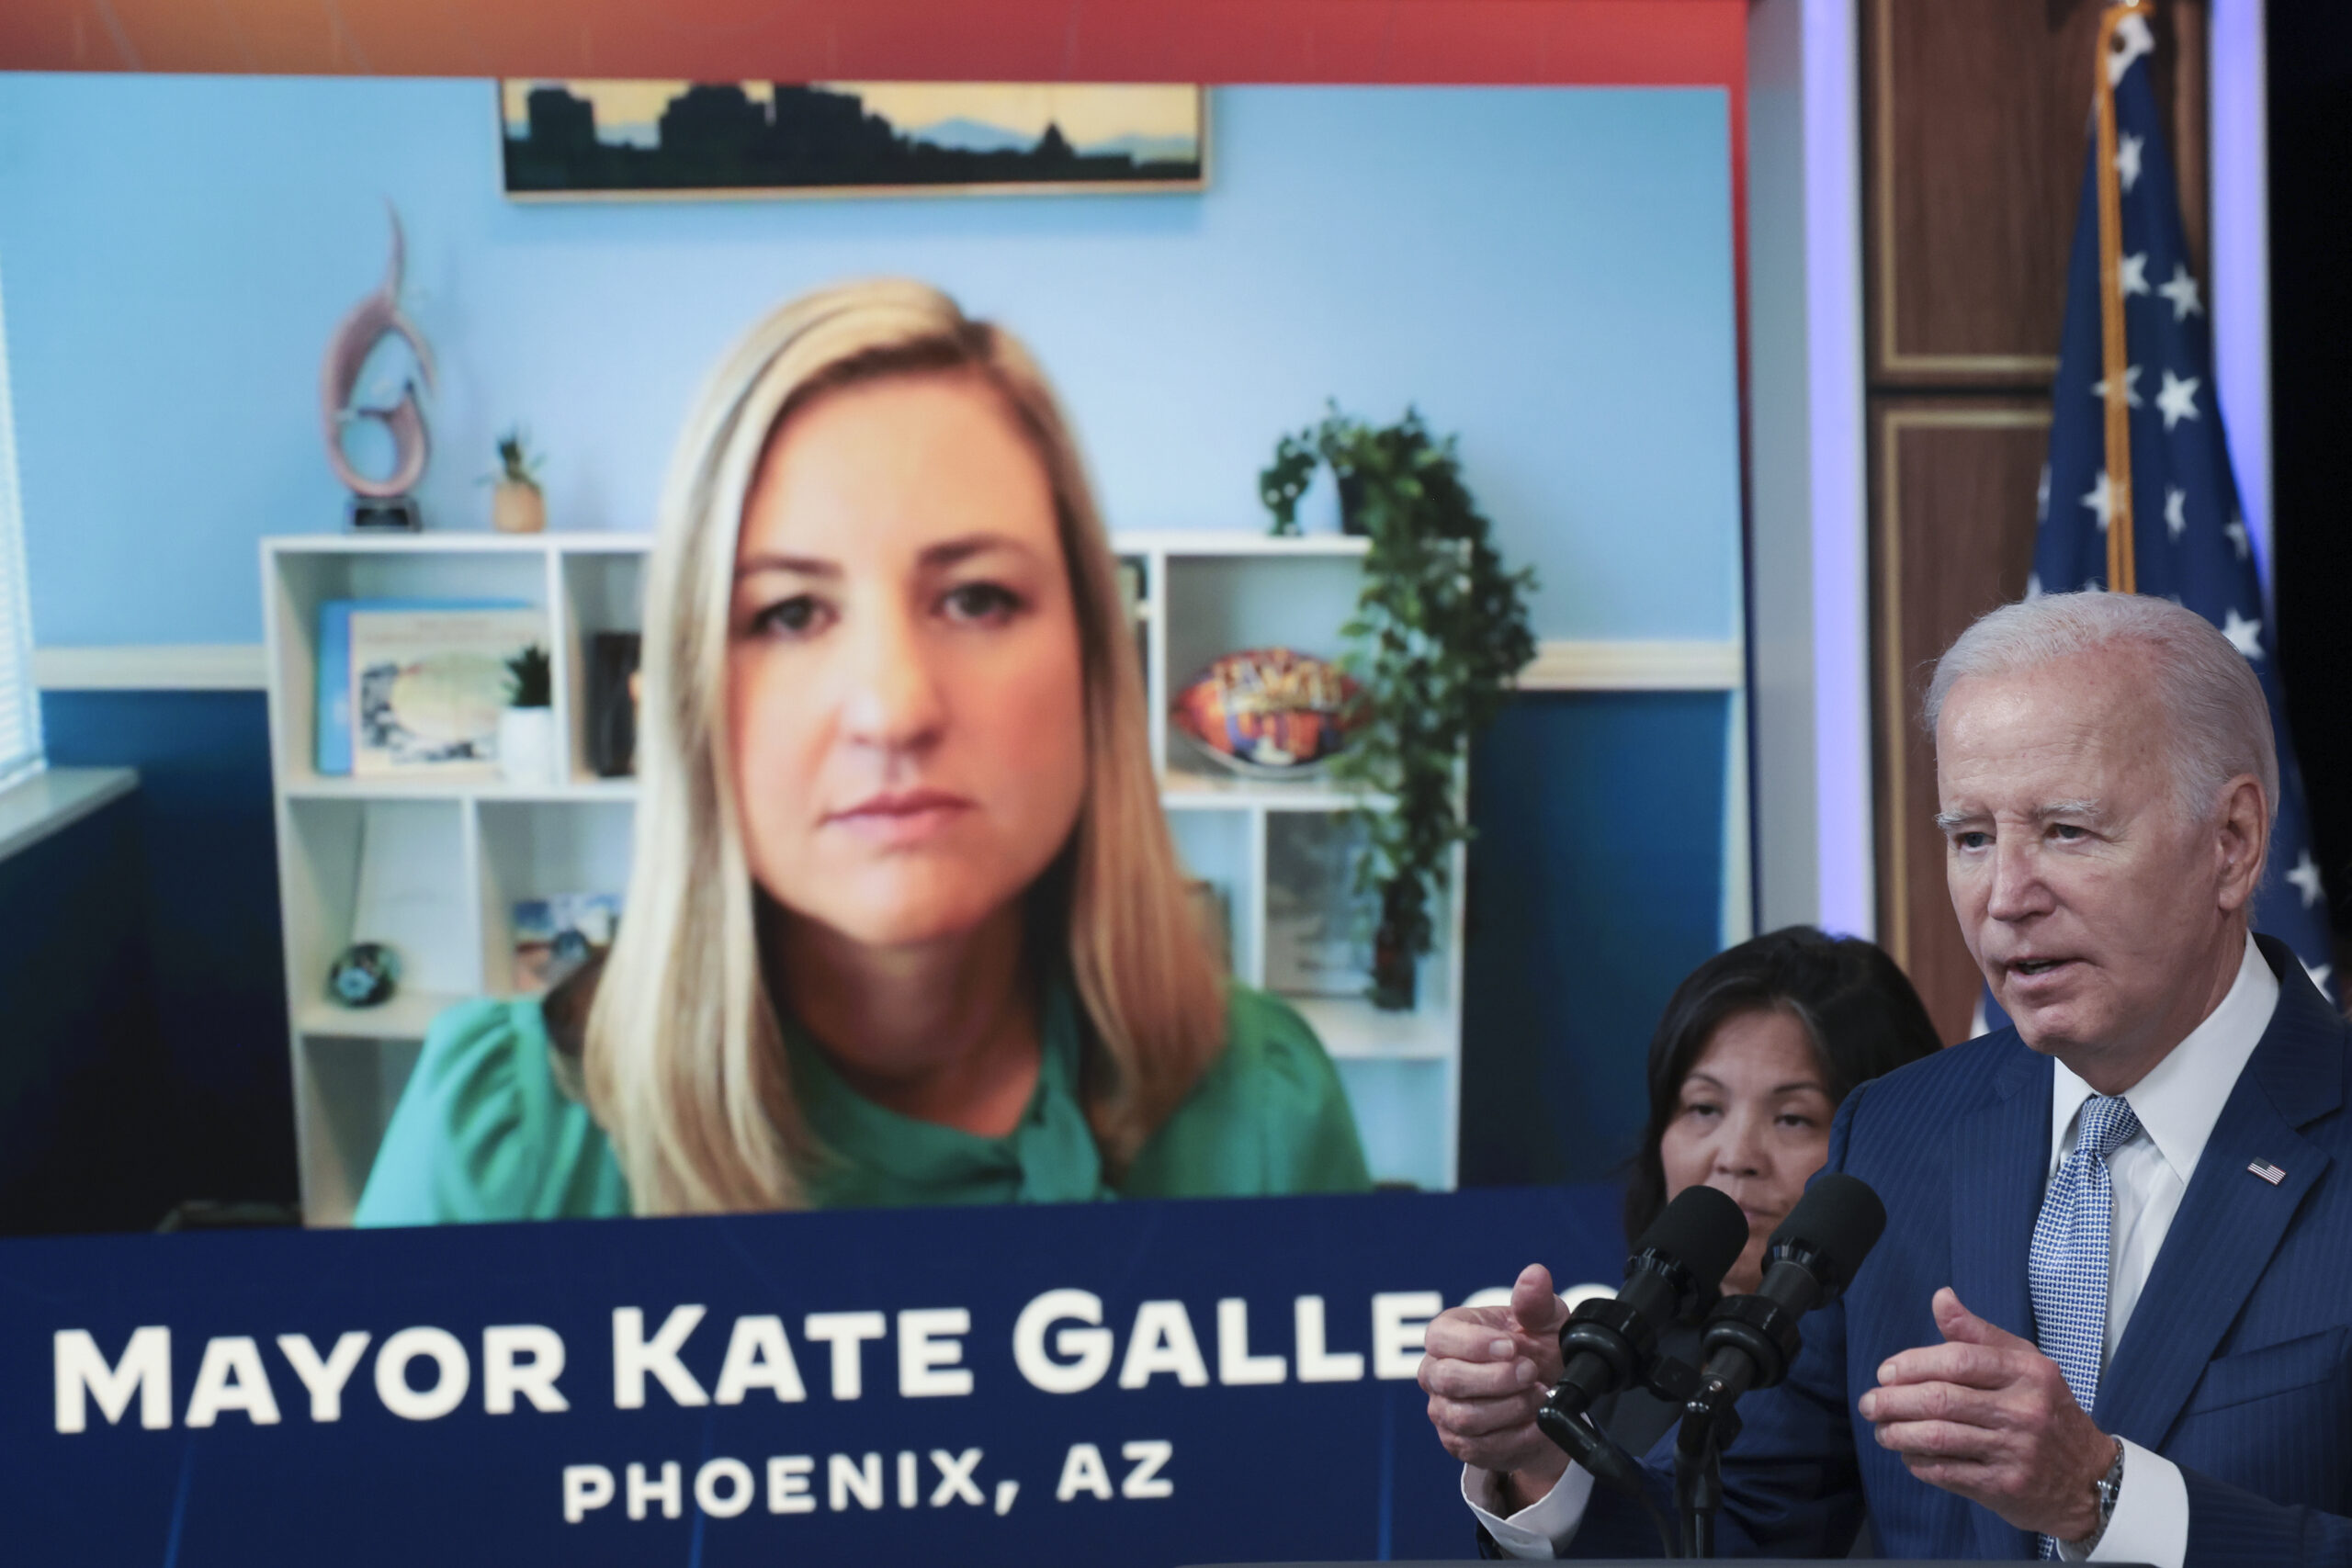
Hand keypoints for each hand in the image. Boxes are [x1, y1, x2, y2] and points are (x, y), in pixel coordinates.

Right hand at [1420, 1263, 1572, 1503]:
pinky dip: (1515, 1438)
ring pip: (1464, 1418)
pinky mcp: (1457, 1443)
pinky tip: (1536, 1423)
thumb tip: (1535, 1275)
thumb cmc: (1537, 1348)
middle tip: (1532, 1372)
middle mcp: (1435, 1372)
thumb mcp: (1544, 1321)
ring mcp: (1443, 1410)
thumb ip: (1535, 1300)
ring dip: (1509, 1410)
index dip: (1476, 1345)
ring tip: (1539, 1397)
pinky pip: (1479, 1449)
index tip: (1513, 1347)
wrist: (1548, 1396)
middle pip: (1450, 1380)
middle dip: (1497, 1379)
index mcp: (1448, 1333)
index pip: (1441, 1337)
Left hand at [1858, 1286, 2115, 1540]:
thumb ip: (1977, 1333)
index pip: (1957, 1359)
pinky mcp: (2006, 1487)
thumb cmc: (2048, 1411)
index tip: (1885, 1372)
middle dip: (1893, 1401)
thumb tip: (1941, 1297)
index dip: (1912, 1364)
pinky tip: (1908, 1455)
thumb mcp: (2025, 1364)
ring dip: (1898, 1433)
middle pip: (1940, 1400)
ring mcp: (2016, 1451)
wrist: (2092, 1479)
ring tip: (1881, 1429)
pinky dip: (1918, 1462)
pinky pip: (1947, 1472)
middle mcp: (2024, 1410)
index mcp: (2028, 1371)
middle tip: (1869, 1403)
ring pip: (1938, 1437)